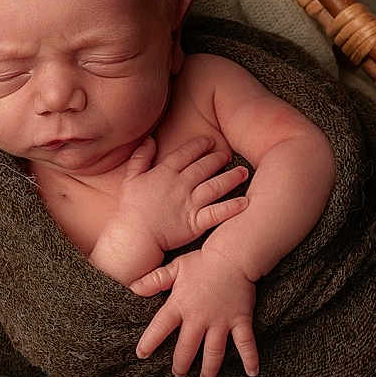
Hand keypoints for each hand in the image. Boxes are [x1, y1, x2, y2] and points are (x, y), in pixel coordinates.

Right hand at [116, 135, 248, 251]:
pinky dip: (232, 207)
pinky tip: (245, 202)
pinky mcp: (196, 223)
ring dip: (231, 178)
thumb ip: (141, 157)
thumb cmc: (131, 209)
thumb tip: (149, 139)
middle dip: (218, 159)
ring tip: (243, 172)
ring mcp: (190, 204)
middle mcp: (181, 185)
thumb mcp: (131, 178)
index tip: (210, 141)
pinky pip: (217, 213)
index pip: (186, 154)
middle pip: (204, 167)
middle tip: (227, 155)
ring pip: (215, 186)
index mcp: (165, 173)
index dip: (199, 145)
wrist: (134, 237)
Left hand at [132, 247, 258, 376]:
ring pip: (213, 352)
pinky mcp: (240, 320)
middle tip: (178, 374)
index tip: (142, 355)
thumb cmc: (203, 261)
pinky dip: (250, 358)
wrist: (233, 255)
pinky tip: (252, 373)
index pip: (160, 328)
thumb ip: (154, 280)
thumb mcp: (175, 268)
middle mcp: (198, 317)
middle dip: (181, 364)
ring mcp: (220, 321)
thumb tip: (132, 288)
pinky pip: (245, 343)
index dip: (149, 342)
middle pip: (186, 348)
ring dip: (209, 368)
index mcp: (180, 305)